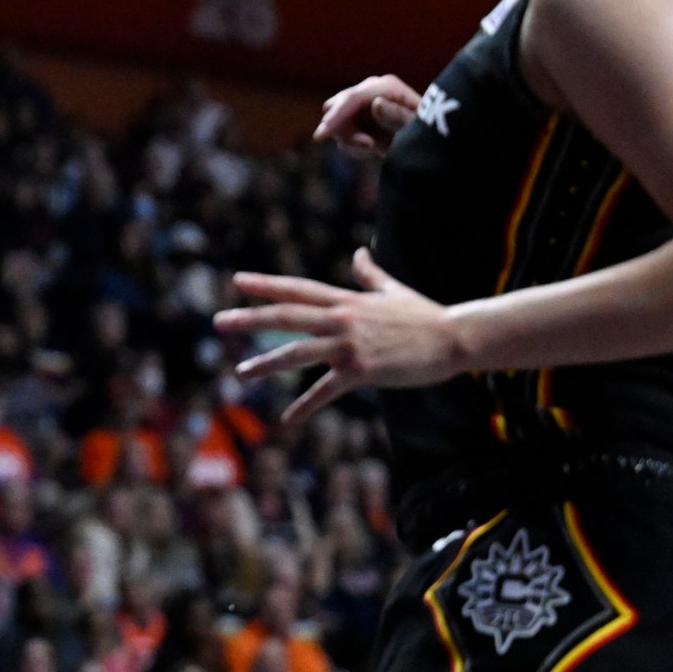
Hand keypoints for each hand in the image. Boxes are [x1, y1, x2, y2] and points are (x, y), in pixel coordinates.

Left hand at [216, 248, 464, 423]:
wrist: (453, 339)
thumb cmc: (425, 316)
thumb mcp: (393, 291)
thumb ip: (370, 274)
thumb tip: (359, 252)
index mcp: (347, 300)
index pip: (298, 289)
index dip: (267, 285)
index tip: (237, 280)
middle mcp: (343, 319)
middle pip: (288, 316)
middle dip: (251, 319)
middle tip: (219, 320)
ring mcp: (350, 345)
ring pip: (298, 353)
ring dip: (266, 364)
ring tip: (240, 374)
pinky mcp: (361, 371)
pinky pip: (325, 391)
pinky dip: (305, 406)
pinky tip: (287, 419)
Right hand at [316, 75, 420, 156]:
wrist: (429, 144)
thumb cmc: (427, 135)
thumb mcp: (418, 129)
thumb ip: (398, 117)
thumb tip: (376, 103)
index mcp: (387, 86)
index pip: (353, 98)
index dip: (335, 116)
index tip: (320, 136)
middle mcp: (372, 89)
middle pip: (339, 107)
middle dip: (346, 130)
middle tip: (368, 148)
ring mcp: (364, 101)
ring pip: (337, 121)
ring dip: (350, 139)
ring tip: (375, 148)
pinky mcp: (359, 115)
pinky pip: (341, 130)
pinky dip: (351, 143)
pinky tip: (371, 147)